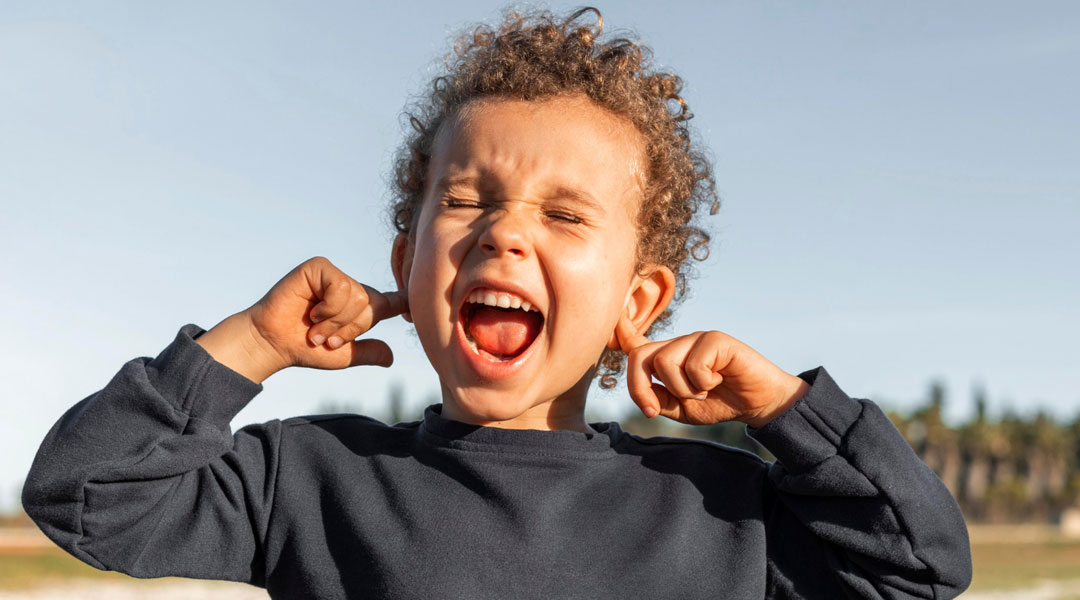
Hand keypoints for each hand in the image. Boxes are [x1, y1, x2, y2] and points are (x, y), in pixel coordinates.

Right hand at [242, 256, 408, 372]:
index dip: (409, 300)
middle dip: (350, 330)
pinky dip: (328, 307)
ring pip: (358, 298)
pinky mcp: (319, 267)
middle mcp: (350, 288)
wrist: (273, 343)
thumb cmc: (303, 349)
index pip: (392, 301)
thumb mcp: (343, 355)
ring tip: (315, 327)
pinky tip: (311, 310)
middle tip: (325, 338)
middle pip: (374, 306)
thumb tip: (392, 357)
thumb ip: (368, 352)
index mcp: (360, 308)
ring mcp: (335, 275)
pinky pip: (341, 287)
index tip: (425, 299)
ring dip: (335, 322)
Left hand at [616, 316, 808, 427]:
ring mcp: (696, 339)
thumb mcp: (681, 409)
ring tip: (703, 390)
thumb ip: (658, 399)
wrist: (758, 404)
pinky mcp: (716, 339)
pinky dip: (703, 381)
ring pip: (664, 362)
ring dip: (682, 389)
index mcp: (667, 358)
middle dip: (640, 387)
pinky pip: (692, 364)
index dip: (620, 333)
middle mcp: (678, 344)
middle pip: (640, 356)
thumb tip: (643, 396)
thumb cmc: (720, 403)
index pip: (636, 343)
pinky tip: (719, 380)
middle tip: (656, 408)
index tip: (611, 322)